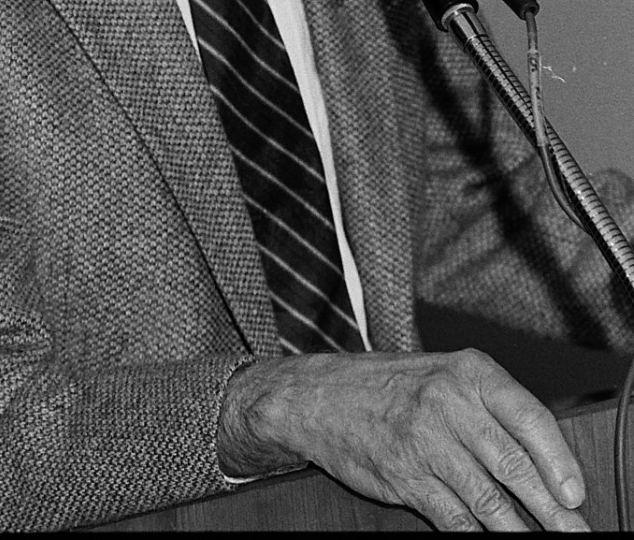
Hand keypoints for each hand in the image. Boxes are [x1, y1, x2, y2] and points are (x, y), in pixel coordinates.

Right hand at [218, 349, 589, 531]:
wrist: (319, 396)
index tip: (575, 494)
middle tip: (573, 533)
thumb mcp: (444, 375)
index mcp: (468, 371)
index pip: (529, 417)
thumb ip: (490, 408)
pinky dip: (476, 538)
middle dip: (551, 509)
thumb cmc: (390, 385)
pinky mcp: (405, 476)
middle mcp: (448, 402)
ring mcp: (425, 441)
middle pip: (514, 465)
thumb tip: (544, 460)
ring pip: (488, 499)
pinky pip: (454, 518)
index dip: (558, 461)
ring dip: (519, 532)